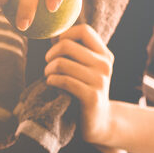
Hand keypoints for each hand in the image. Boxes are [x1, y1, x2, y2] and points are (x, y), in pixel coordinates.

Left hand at [44, 24, 115, 144]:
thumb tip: (54, 34)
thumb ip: (75, 51)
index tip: (56, 48)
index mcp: (104, 54)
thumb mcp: (86, 68)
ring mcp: (100, 81)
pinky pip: (63, 80)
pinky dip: (52, 81)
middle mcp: (104, 65)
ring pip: (61, 63)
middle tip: (48, 65)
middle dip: (50, 55)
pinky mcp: (91, 96)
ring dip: (48, 70)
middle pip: (67, 45)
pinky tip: (52, 84)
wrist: (100, 122)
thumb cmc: (85, 91)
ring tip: (49, 76)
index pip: (83, 30)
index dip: (64, 35)